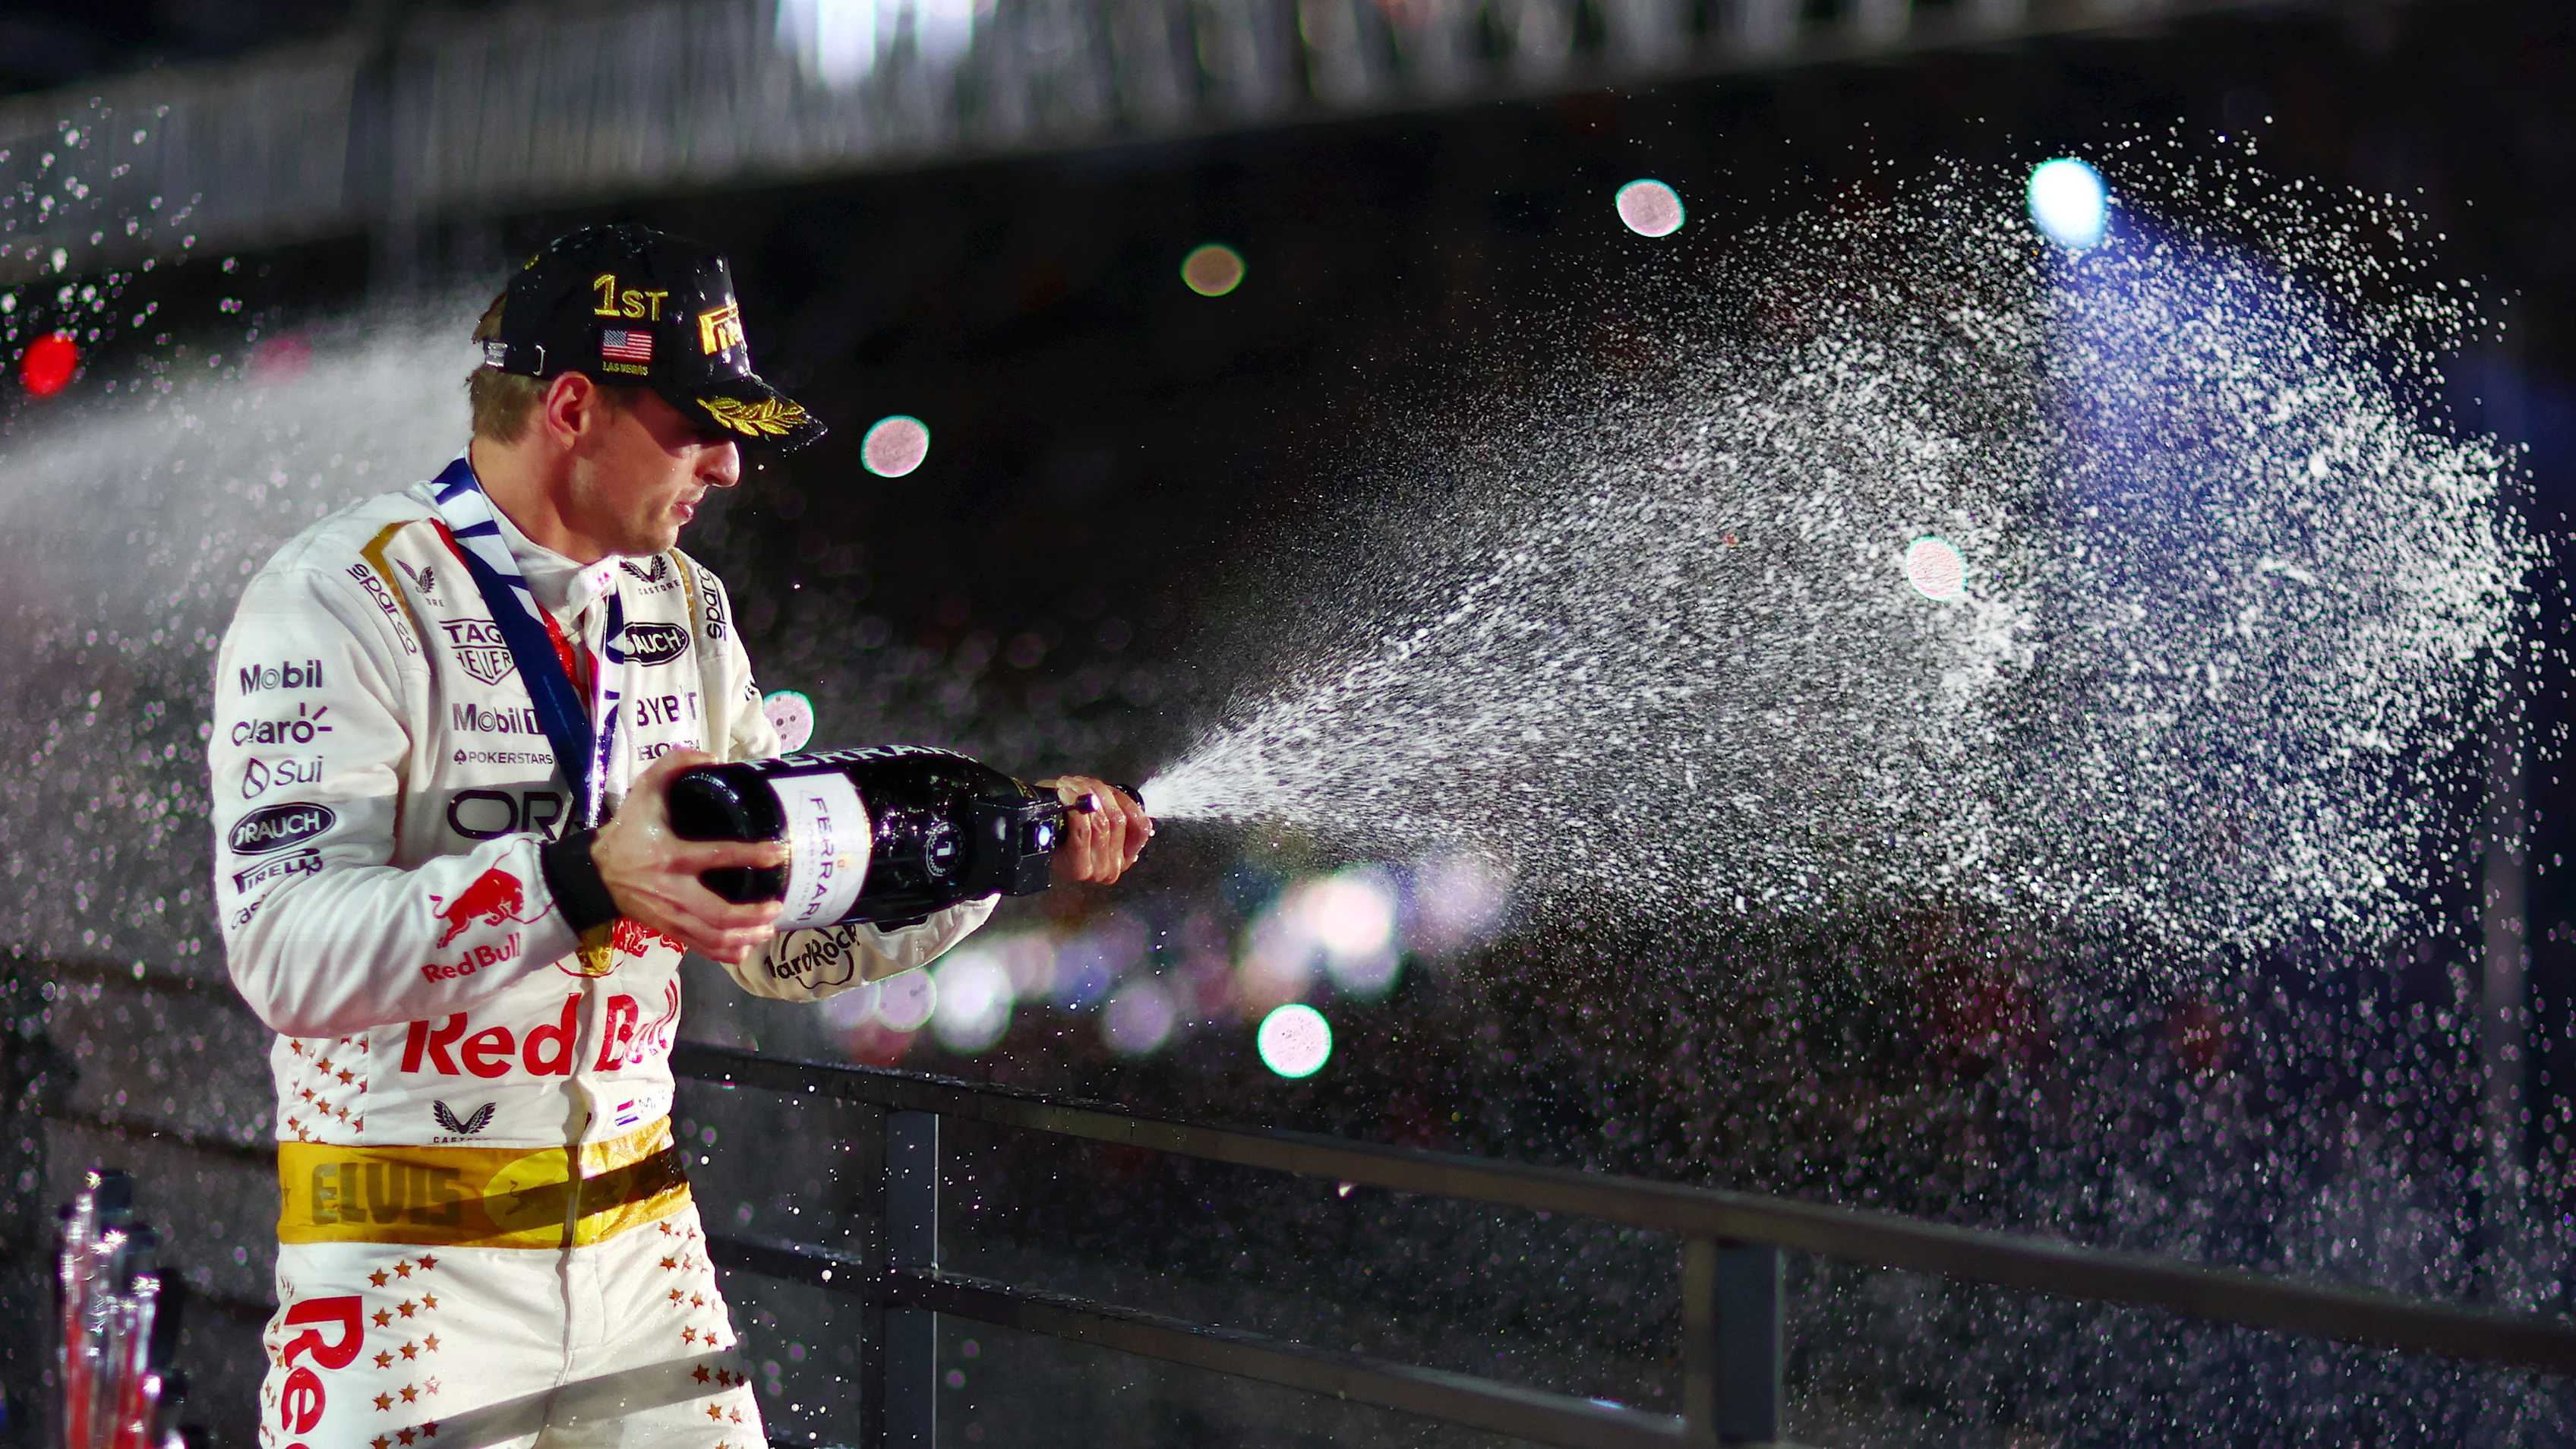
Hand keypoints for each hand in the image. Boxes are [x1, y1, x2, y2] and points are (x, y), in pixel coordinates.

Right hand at [593, 750, 788, 965]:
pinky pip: (700, 948)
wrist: (595, 873)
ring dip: (745, 936)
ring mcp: (671, 915)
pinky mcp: (668, 929)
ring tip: (769, 928)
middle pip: (718, 913)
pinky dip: (725, 951)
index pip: (716, 856)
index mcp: (671, 856)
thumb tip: (711, 756)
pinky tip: (746, 946)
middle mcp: (673, 891)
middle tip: (776, 906)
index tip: (777, 852)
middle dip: (751, 915)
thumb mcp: (643, 792)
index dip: (750, 854)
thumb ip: (672, 766)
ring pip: (712, 937)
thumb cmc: (627, 830)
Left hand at [1038, 775, 1153, 885]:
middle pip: (1118, 820)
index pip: (1141, 827)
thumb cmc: (1066, 826)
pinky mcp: (1080, 867)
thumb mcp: (1099, 815)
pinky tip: (1064, 794)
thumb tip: (1142, 816)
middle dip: (1099, 794)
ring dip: (1085, 798)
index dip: (1127, 803)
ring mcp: (1098, 871)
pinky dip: (1075, 809)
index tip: (1108, 789)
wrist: (1033, 839)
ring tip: (1068, 787)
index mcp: (1125, 857)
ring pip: (1101, 823)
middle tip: (1081, 782)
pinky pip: (1084, 831)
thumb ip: (1122, 813)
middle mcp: (1115, 868)